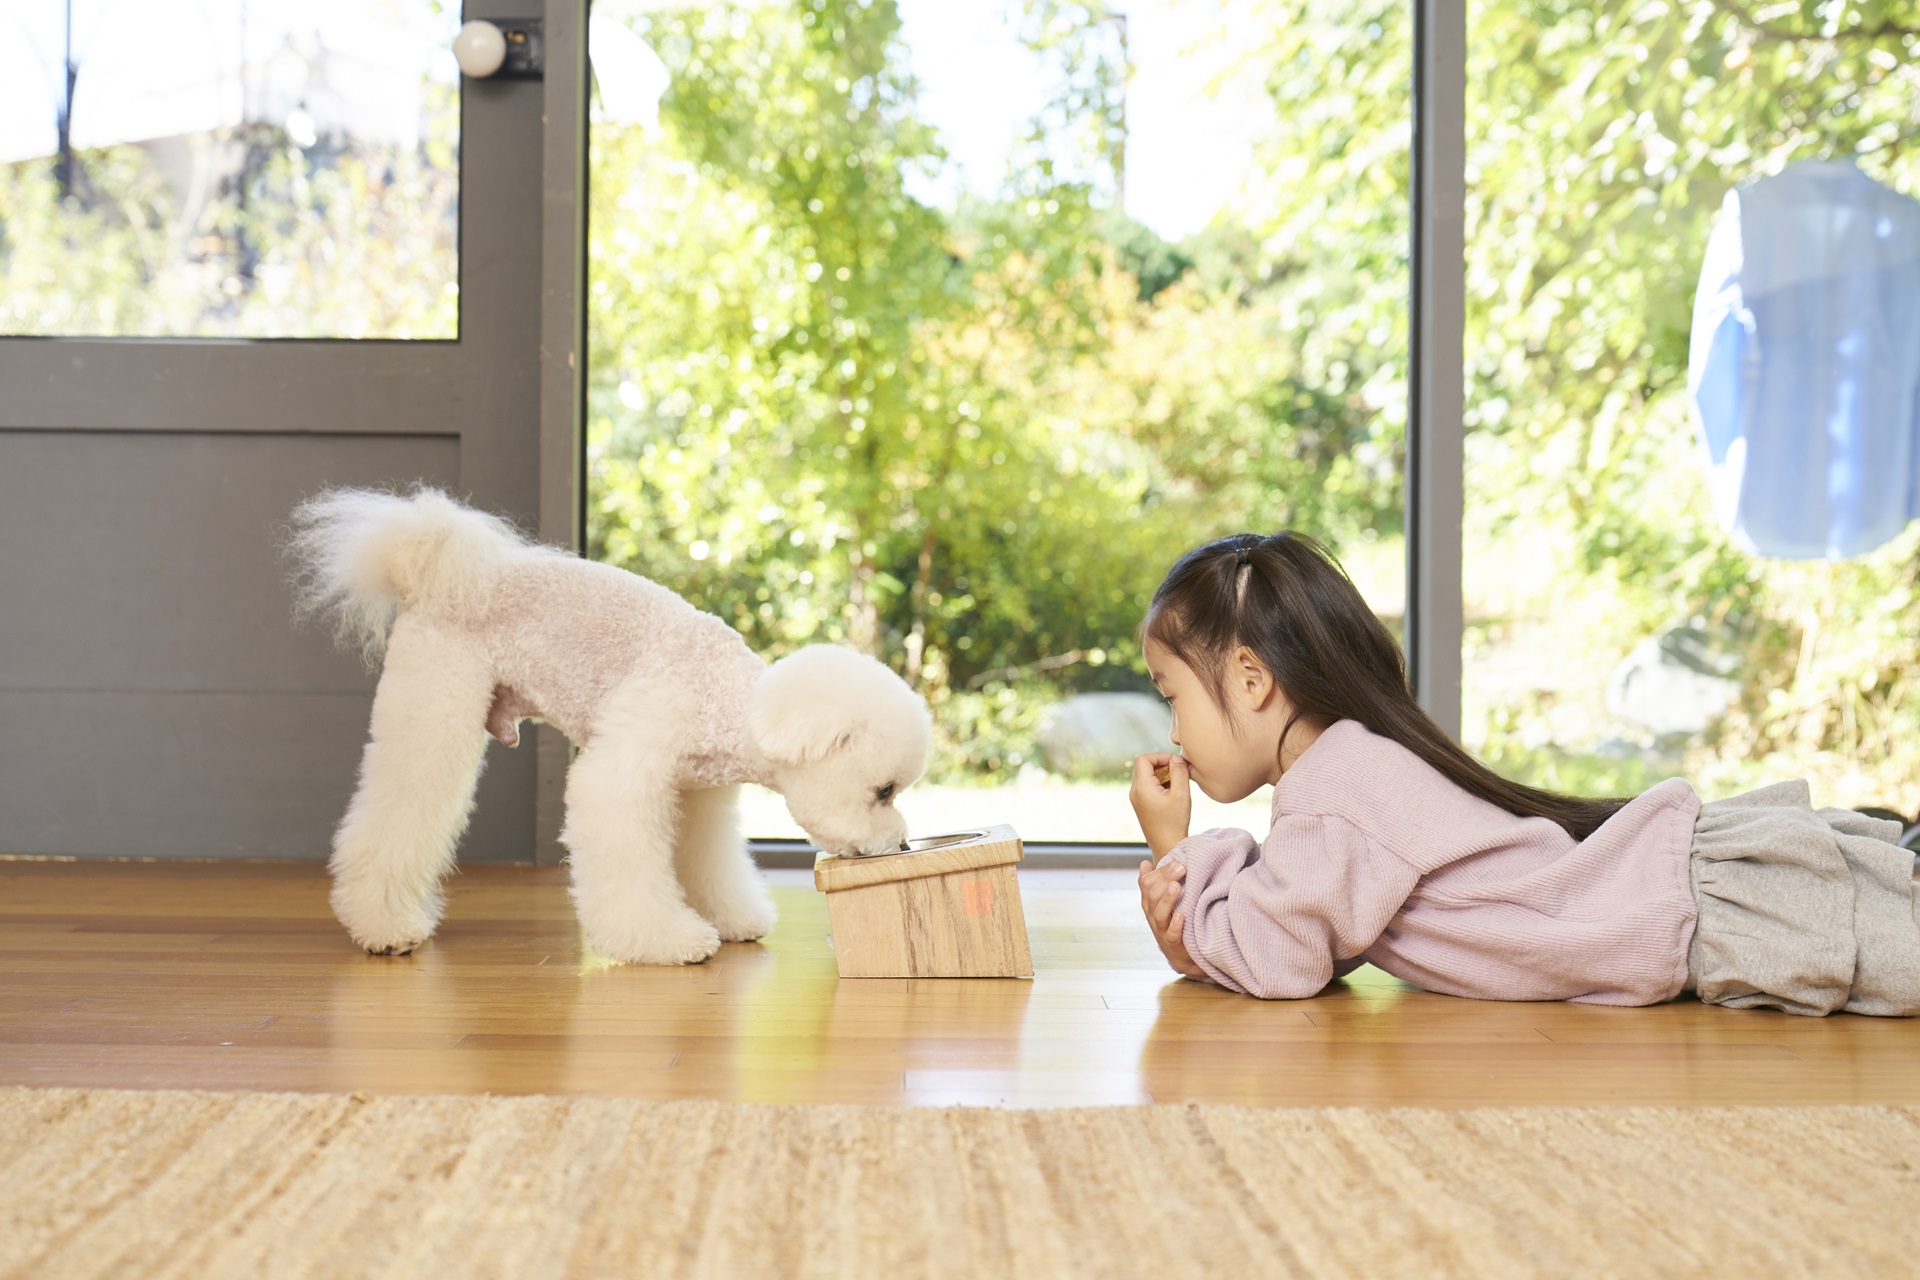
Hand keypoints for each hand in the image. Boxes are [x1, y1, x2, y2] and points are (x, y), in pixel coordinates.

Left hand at [1130, 753, 1191, 861]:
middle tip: (1178, 773)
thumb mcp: (1181, 794)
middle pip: (1143, 765)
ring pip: (1146, 775)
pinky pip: (1147, 786)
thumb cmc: (1175, 822)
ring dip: (1162, 774)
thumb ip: (1179, 771)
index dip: (1159, 756)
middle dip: (1162, 765)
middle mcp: (1134, 791)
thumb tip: (1176, 758)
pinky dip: (1159, 784)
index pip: (1143, 758)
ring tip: (1177, 784)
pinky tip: (1172, 793)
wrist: (1167, 845)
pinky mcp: (1141, 804)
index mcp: (1141, 787)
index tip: (1175, 764)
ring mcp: (1136, 798)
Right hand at [1138, 858, 1203, 978]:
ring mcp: (1161, 929)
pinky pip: (1171, 934)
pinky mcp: (1172, 943)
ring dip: (1168, 899)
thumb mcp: (1161, 902)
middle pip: (1153, 895)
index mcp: (1149, 902)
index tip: (1176, 859)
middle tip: (1181, 867)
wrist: (1179, 954)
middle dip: (1166, 879)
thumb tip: (1143, 863)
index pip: (1147, 883)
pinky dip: (1175, 925)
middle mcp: (1152, 915)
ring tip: (1176, 886)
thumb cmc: (1170, 922)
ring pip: (1159, 913)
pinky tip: (1181, 916)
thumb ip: (1155, 883)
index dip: (1160, 871)